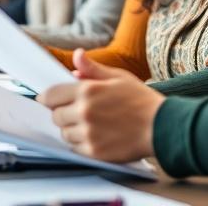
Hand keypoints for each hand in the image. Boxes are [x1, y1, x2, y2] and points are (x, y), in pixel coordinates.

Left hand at [37, 49, 164, 160]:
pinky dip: (80, 142)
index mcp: (88, 91)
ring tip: (89, 124)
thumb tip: (76, 56)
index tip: (46, 100)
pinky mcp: (94, 152)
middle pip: (55, 116)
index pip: (51, 95)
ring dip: (71, 129)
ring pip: (64, 133)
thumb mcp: (118, 77)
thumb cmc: (141, 100)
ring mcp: (88, 134)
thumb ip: (93, 69)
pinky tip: (95, 135)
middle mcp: (84, 112)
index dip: (47, 98)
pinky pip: (75, 148)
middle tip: (75, 111)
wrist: (160, 126)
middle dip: (62, 112)